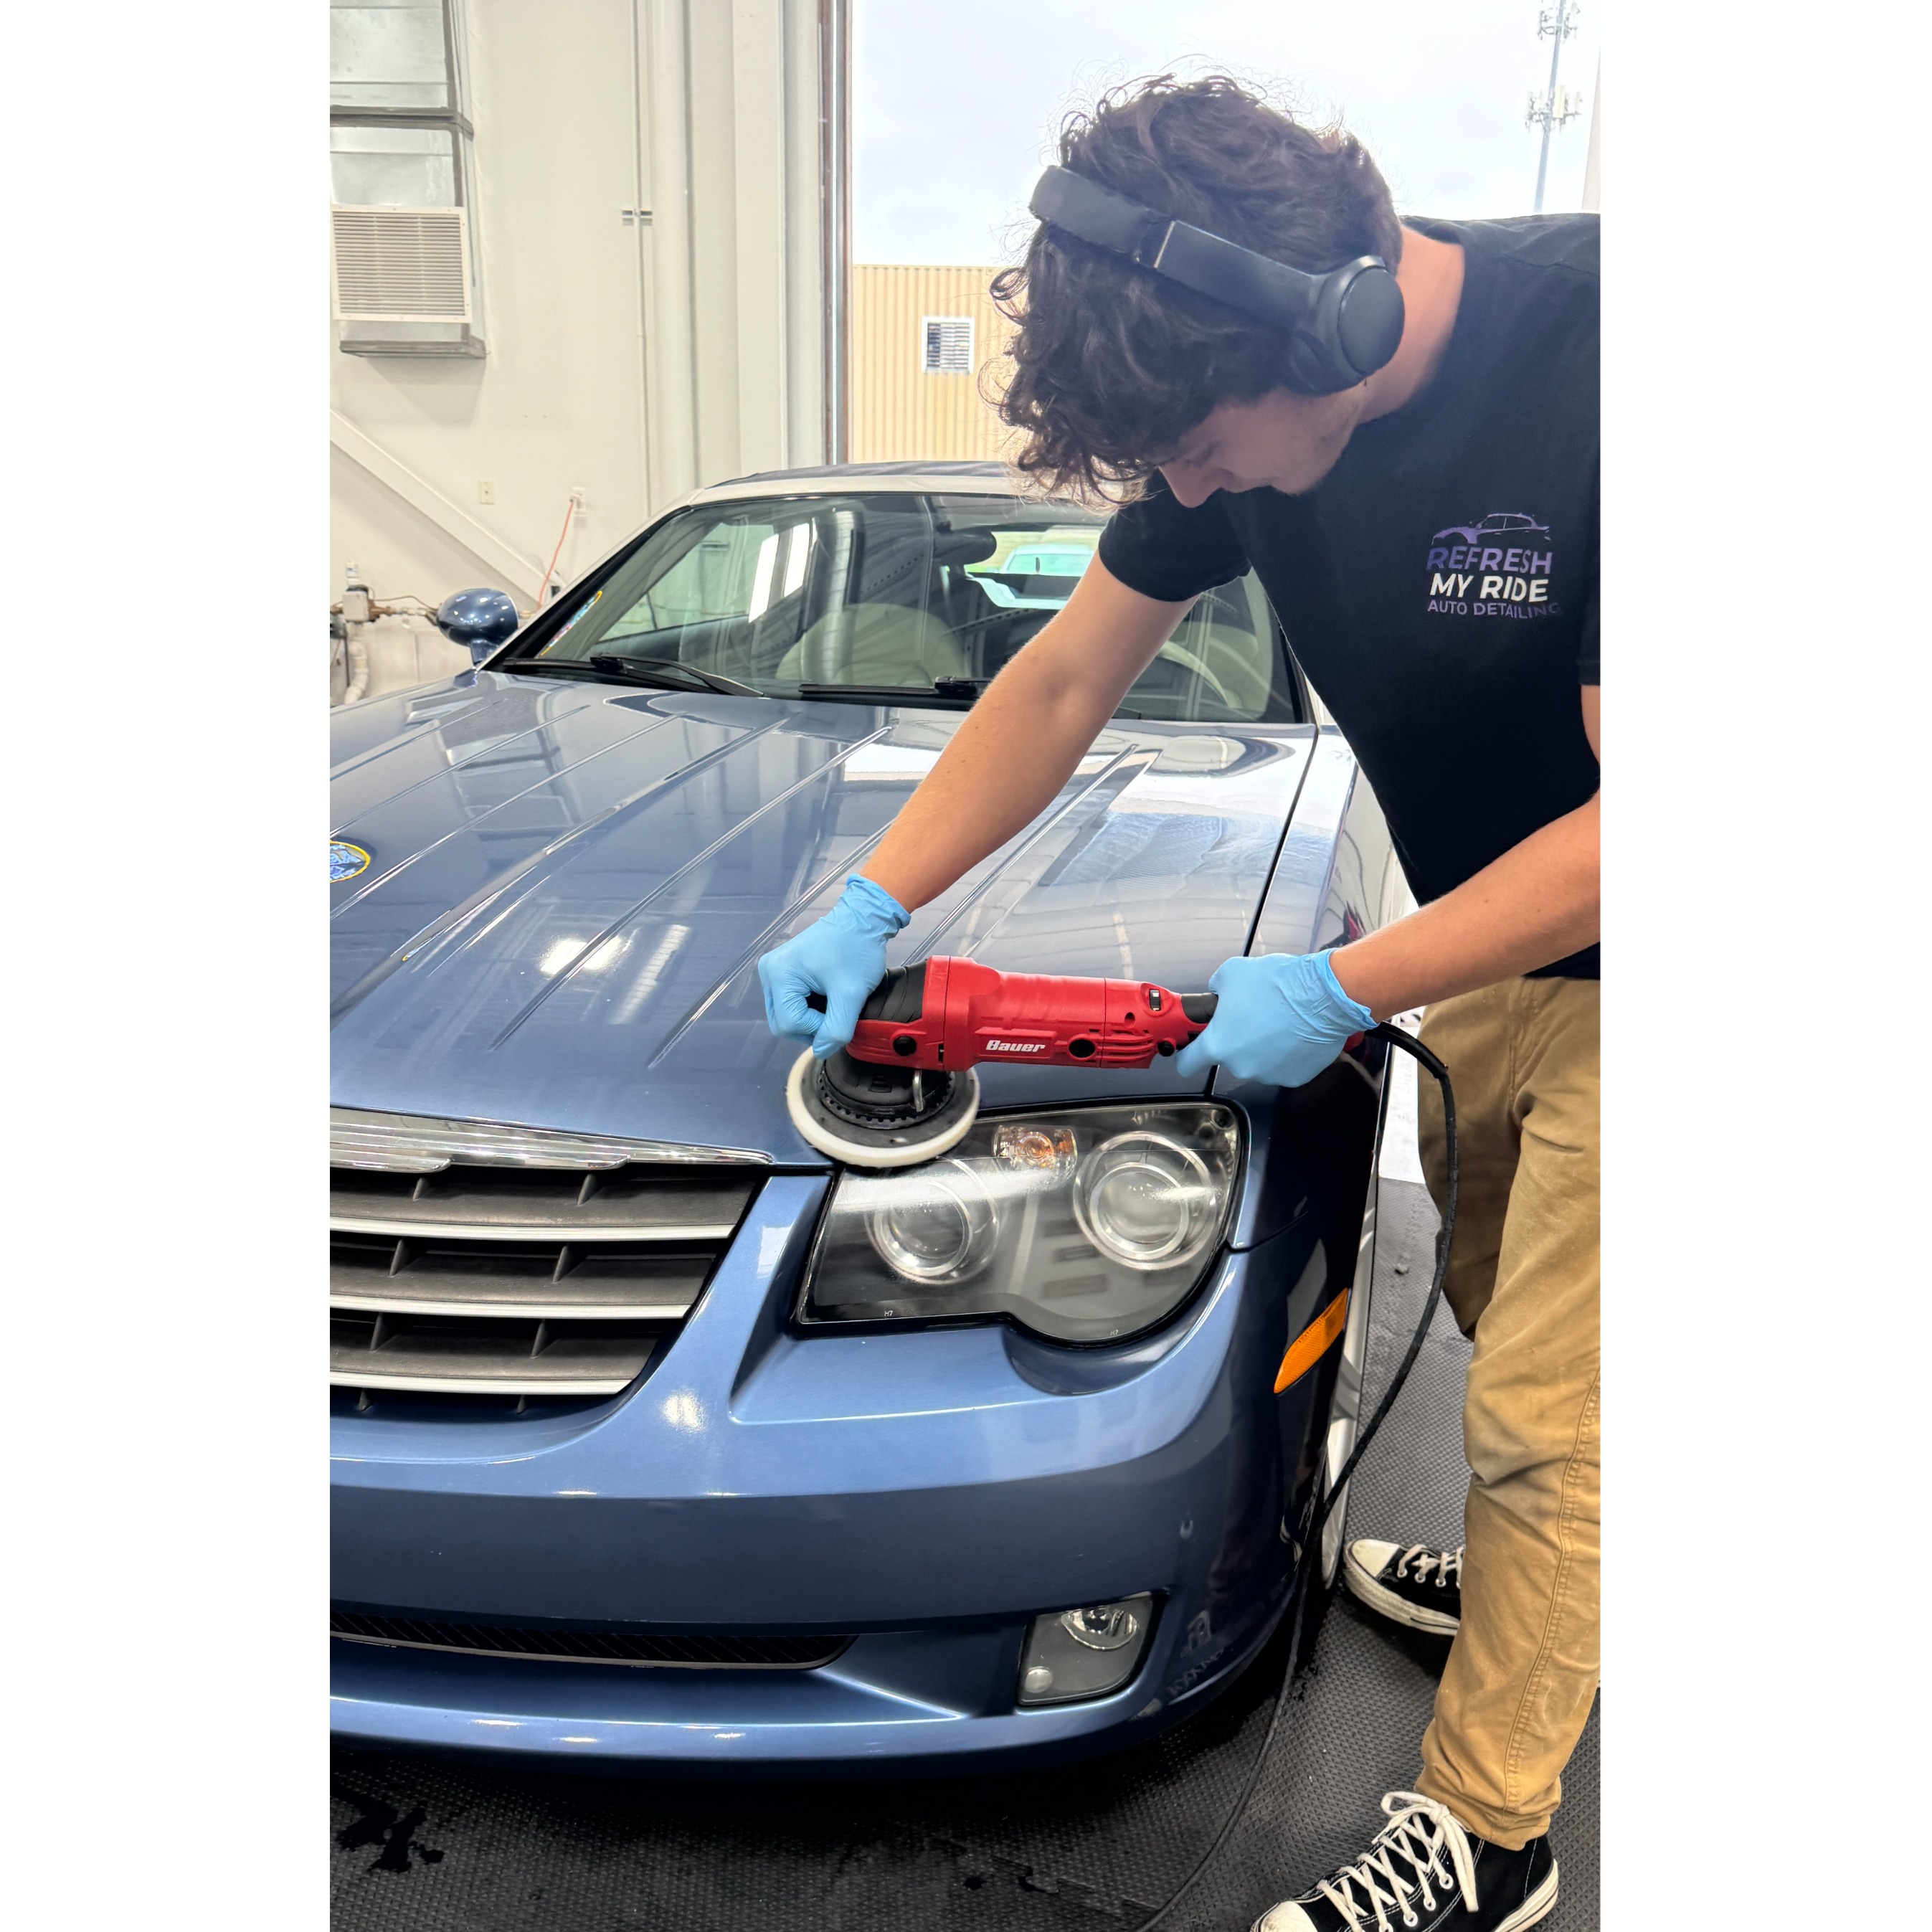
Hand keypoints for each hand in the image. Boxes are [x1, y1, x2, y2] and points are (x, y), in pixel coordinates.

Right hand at [757, 875, 909, 1058]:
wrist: (862, 919)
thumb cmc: (857, 949)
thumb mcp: (851, 994)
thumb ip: (836, 1029)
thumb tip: (821, 1052)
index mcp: (779, 974)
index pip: (789, 1024)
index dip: (817, 1028)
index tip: (840, 1011)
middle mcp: (768, 972)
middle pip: (782, 1023)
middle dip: (811, 1026)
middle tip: (837, 1011)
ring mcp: (774, 971)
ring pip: (786, 1016)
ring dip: (811, 1018)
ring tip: (833, 1001)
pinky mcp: (783, 972)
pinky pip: (790, 1004)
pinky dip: (809, 1008)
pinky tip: (826, 996)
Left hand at [1172, 951, 1373, 1087]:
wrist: (1323, 996)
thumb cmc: (1278, 984)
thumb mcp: (1232, 973)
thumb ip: (1216, 989)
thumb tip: (1218, 994)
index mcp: (1219, 1045)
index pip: (1188, 1064)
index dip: (1187, 1055)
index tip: (1191, 1049)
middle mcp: (1241, 1066)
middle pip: (1229, 1057)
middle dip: (1237, 1039)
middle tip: (1252, 1016)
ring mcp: (1269, 1075)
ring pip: (1257, 1062)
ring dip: (1262, 1046)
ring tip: (1278, 1021)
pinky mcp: (1294, 1078)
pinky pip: (1282, 1065)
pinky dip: (1285, 1053)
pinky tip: (1293, 1032)